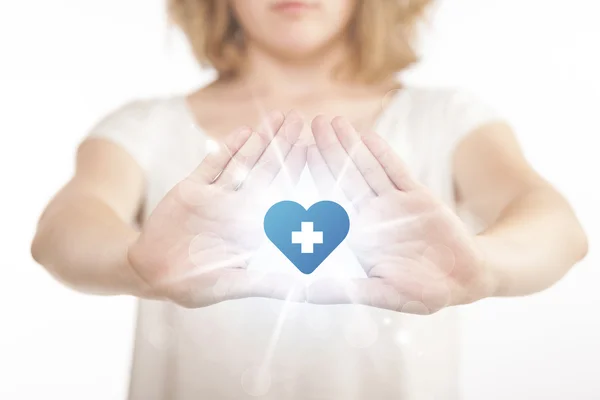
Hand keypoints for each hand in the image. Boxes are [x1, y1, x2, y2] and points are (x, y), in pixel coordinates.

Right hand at [127, 111, 306, 306]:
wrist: (148, 272)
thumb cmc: (194, 285)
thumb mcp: (235, 285)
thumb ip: (271, 284)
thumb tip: (310, 294)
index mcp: (252, 228)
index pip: (278, 192)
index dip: (294, 169)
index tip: (311, 147)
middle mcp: (238, 208)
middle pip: (265, 171)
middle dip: (281, 145)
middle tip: (298, 119)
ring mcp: (216, 196)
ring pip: (241, 162)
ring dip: (259, 140)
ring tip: (278, 117)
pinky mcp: (192, 189)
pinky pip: (212, 164)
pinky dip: (227, 148)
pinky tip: (244, 131)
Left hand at [306, 116, 494, 313]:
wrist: (465, 279)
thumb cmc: (423, 293)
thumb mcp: (382, 294)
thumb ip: (345, 290)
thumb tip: (302, 294)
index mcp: (357, 236)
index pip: (332, 202)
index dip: (317, 178)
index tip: (299, 154)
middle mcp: (370, 215)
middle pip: (345, 177)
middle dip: (329, 150)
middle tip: (312, 123)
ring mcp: (393, 203)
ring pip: (368, 168)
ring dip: (351, 145)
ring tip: (333, 120)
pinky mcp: (417, 196)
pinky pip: (397, 171)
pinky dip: (383, 154)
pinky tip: (367, 135)